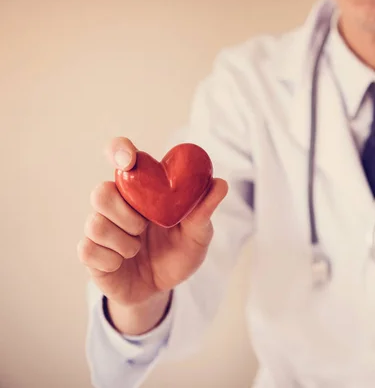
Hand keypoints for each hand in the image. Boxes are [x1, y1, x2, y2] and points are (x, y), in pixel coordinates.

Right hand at [78, 137, 227, 308]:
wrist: (163, 289)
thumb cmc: (178, 253)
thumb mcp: (197, 234)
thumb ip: (203, 210)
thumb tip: (220, 183)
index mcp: (141, 190)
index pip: (121, 155)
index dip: (119, 150)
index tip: (129, 160)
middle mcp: (116, 204)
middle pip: (101, 193)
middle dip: (125, 215)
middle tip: (144, 228)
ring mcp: (100, 228)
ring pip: (95, 224)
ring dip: (123, 242)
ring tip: (137, 249)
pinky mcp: (90, 254)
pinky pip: (88, 250)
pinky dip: (112, 260)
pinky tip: (123, 264)